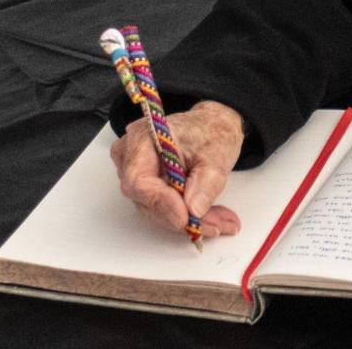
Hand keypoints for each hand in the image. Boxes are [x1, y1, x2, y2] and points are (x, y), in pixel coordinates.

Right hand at [109, 99, 244, 238]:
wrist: (212, 126)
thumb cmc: (211, 131)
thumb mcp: (218, 154)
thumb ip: (206, 182)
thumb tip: (193, 210)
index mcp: (144, 138)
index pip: (139, 180)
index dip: (161, 203)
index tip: (186, 218)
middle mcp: (131, 154)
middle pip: (146, 198)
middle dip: (181, 216)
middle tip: (214, 225)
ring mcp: (134, 170)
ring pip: (154, 208)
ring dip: (188, 219)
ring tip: (220, 221)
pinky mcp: (145, 184)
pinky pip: (160, 207)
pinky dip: (186, 214)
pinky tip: (210, 218)